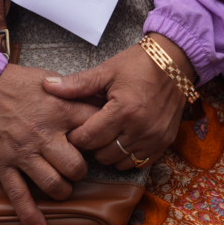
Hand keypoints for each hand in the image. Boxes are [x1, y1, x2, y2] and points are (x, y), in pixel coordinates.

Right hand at [0, 64, 99, 224]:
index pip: (93, 131)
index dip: (100, 140)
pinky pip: (19, 195)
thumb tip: (100, 102)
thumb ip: (75, 95)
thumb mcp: (51, 81)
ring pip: (53, 184)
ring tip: (62, 186)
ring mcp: (22, 152)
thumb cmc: (16, 83)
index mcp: (59, 110)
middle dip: (80, 172)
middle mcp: (43, 134)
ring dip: (62, 190)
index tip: (97, 144)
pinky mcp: (2, 165)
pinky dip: (30, 216)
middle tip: (76, 168)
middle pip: (76, 166)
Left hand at [43, 37, 189, 172]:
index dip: (76, 136)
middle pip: (102, 154)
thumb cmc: (139, 64)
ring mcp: (154, 138)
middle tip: (90, 129)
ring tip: (106, 133)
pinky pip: (138, 162)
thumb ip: (77, 84)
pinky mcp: (164, 143)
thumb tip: (47, 86)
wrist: (176, 62)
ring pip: (119, 162)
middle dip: (92, 145)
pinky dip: (127, 155)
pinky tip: (122, 138)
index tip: (73, 127)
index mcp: (123, 110)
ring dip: (109, 151)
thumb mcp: (107, 70)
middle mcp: (140, 129)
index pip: (88, 138)